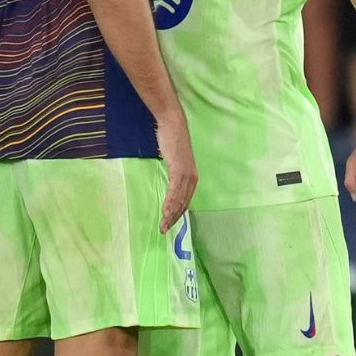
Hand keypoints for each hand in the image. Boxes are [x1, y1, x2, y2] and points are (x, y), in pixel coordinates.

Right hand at [156, 113, 198, 232]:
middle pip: (184, 204)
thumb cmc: (172, 141)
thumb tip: (168, 183)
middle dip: (174, 219)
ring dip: (171, 215)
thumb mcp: (174, 161)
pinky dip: (170, 203)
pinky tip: (165, 212)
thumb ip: (173, 173)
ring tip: (163, 225)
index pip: (185, 201)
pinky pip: (175, 191)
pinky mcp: (179, 170)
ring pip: (179, 200)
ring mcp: (187, 175)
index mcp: (191, 177)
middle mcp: (192, 178)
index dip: (178, 214)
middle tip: (164, 230)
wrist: (173, 125)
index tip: (169, 224)